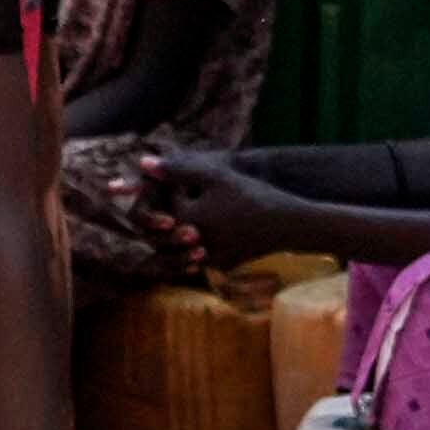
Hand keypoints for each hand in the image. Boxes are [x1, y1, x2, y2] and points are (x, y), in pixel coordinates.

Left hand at [146, 152, 297, 261]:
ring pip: (183, 246)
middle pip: (169, 228)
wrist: (287, 224)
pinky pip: (202, 256)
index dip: (173, 188)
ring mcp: (209, 258)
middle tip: (192, 198)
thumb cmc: (252, 195)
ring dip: (184, 231)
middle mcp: (194, 243)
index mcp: (189, 219)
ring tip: (203, 212)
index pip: (166, 203)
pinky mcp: (223, 265)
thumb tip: (142, 164)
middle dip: (174, 211)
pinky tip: (214, 228)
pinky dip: (201, 244)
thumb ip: (178, 170)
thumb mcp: (215, 177)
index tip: (187, 181)